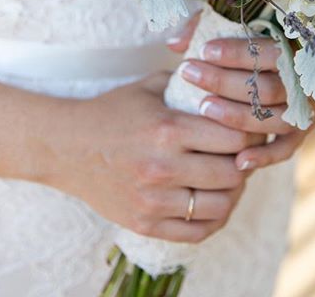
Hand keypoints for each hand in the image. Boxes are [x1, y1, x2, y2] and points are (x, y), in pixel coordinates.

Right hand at [36, 73, 258, 242]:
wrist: (65, 146)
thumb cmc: (113, 111)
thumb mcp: (150, 87)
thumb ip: (190, 84)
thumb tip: (228, 81)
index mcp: (168, 129)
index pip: (233, 138)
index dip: (248, 133)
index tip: (249, 129)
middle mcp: (162, 167)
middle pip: (232, 174)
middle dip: (245, 163)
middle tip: (244, 155)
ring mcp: (153, 200)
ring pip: (219, 206)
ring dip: (232, 193)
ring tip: (230, 179)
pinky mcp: (144, 223)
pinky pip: (196, 233)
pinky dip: (213, 219)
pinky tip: (213, 203)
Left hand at [169, 30, 314, 171]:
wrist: (274, 71)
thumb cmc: (245, 46)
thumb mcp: (230, 27)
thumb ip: (206, 28)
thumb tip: (173, 43)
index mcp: (293, 50)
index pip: (270, 52)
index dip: (237, 52)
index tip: (204, 50)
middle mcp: (304, 81)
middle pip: (267, 87)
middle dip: (225, 81)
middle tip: (190, 74)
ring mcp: (304, 110)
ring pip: (274, 118)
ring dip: (238, 116)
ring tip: (204, 107)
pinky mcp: (298, 134)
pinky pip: (284, 149)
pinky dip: (264, 156)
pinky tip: (237, 160)